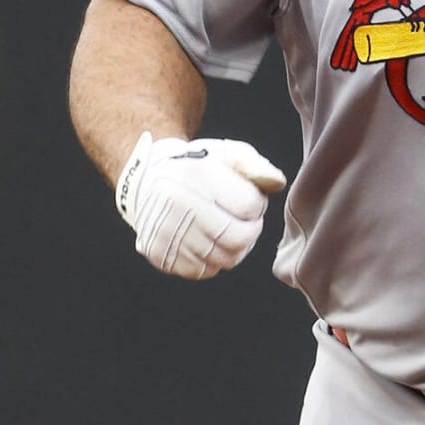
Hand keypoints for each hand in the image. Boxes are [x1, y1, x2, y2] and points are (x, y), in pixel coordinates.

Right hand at [115, 131, 286, 279]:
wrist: (146, 180)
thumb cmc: (198, 167)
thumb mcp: (228, 153)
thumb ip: (256, 166)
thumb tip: (277, 183)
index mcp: (199, 174)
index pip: (249, 206)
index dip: (258, 206)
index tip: (251, 202)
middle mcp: (177, 203)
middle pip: (237, 238)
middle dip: (251, 232)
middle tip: (247, 223)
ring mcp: (165, 231)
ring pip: (222, 259)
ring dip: (235, 249)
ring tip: (230, 232)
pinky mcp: (158, 253)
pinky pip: (202, 271)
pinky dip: (213, 261)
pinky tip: (210, 242)